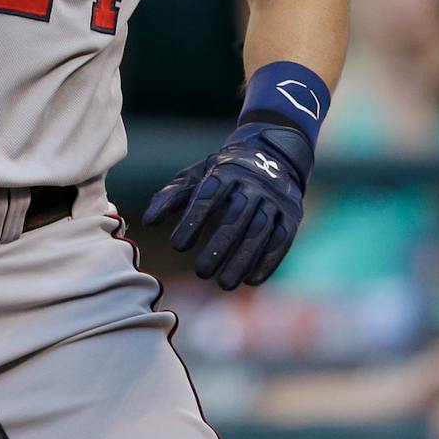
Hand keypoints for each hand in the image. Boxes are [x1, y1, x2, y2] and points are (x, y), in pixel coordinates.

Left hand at [143, 122, 311, 289]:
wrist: (273, 155)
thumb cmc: (222, 174)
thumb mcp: (196, 176)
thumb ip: (171, 197)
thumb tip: (147, 221)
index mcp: (226, 171)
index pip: (209, 196)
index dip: (193, 220)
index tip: (177, 245)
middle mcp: (253, 184)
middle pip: (237, 216)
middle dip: (220, 246)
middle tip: (201, 272)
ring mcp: (275, 200)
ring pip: (260, 231)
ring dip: (243, 259)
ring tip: (224, 284)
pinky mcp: (291, 216)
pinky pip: (282, 240)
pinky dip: (268, 261)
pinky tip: (251, 280)